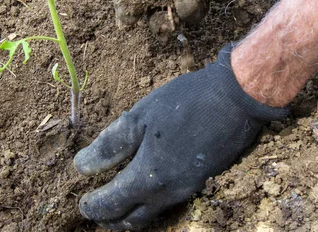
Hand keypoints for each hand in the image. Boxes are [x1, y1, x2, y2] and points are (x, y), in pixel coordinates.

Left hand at [74, 45, 288, 229]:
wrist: (235, 99)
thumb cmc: (183, 104)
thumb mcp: (139, 118)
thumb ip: (110, 145)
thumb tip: (82, 167)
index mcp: (149, 178)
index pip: (113, 203)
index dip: (94, 206)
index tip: (82, 204)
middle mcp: (168, 193)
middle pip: (133, 219)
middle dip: (111, 218)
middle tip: (96, 212)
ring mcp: (187, 189)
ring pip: (152, 213)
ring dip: (131, 214)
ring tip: (118, 206)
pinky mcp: (200, 180)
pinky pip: (168, 203)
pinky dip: (150, 204)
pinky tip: (147, 189)